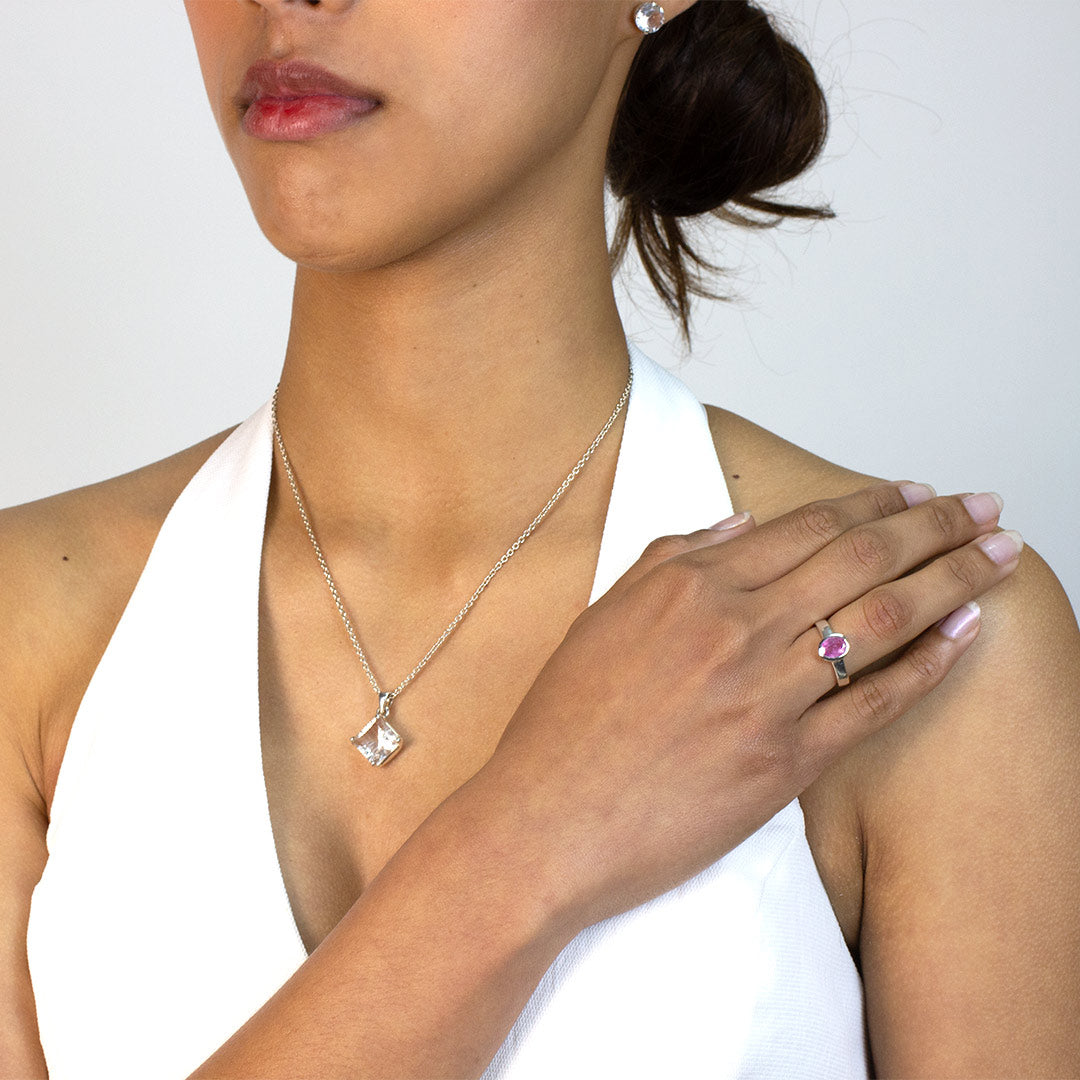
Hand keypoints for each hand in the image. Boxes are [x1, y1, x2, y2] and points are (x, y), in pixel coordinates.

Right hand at [466, 483, 1020, 933]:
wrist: (547, 821)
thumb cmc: (564, 723)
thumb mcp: (602, 615)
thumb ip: (671, 557)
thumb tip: (742, 523)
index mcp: (690, 586)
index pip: (807, 527)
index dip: (873, 503)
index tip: (915, 493)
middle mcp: (737, 628)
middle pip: (861, 559)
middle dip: (935, 525)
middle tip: (985, 508)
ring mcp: (766, 694)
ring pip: (882, 618)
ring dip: (952, 579)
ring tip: (999, 555)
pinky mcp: (785, 761)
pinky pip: (874, 704)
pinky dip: (928, 665)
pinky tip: (965, 635)